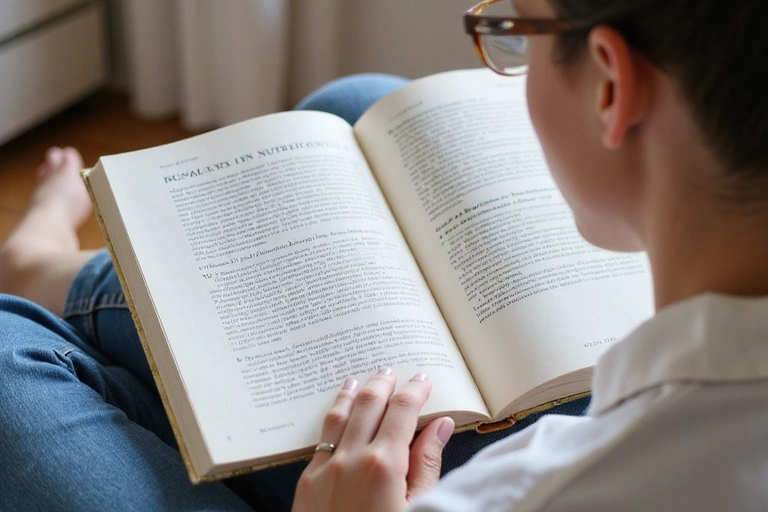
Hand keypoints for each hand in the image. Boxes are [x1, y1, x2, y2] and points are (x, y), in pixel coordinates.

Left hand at [292, 369, 454, 511]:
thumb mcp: (420, 510)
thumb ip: (427, 465)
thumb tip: (438, 426)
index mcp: (385, 464)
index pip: (402, 410)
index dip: (415, 390)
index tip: (423, 379)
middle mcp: (351, 458)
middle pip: (370, 404)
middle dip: (384, 383)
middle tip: (393, 370)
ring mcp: (325, 468)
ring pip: (339, 415)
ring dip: (354, 393)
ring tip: (363, 378)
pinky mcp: (307, 482)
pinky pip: (320, 437)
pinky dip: (332, 417)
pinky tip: (336, 411)